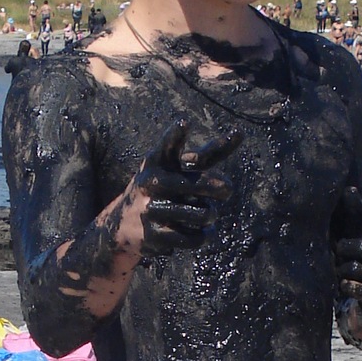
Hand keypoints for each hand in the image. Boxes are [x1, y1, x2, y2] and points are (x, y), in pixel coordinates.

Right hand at [130, 120, 238, 253]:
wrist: (122, 223)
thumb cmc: (161, 187)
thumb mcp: (175, 166)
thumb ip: (206, 153)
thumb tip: (240, 135)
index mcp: (157, 161)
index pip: (169, 145)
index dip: (176, 134)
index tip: (185, 122)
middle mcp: (152, 182)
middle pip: (197, 184)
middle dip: (217, 187)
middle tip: (228, 190)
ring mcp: (151, 209)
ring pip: (201, 214)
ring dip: (210, 215)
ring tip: (209, 215)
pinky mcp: (154, 235)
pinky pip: (194, 238)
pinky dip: (203, 236)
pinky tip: (202, 232)